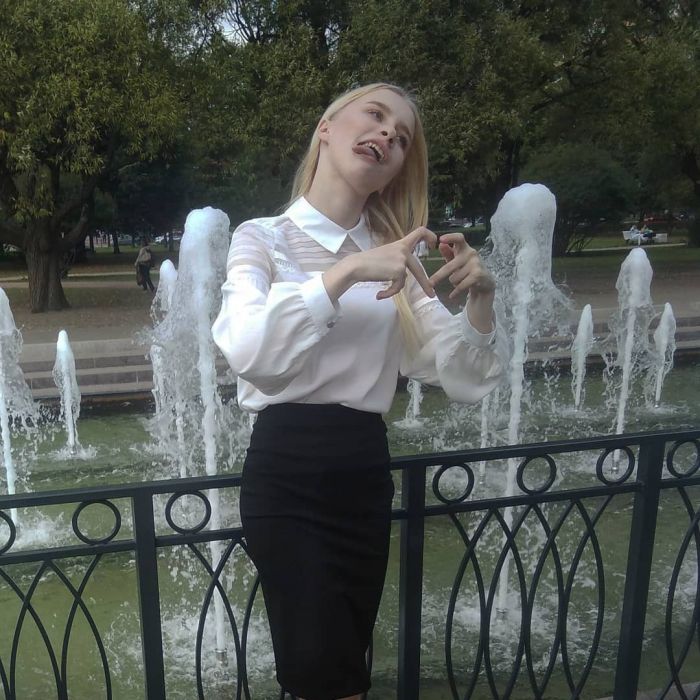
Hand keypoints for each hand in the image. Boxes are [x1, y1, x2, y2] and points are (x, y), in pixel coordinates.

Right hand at [323, 227, 437, 301]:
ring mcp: (402, 260)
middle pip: (418, 268)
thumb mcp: (385, 255)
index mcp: (400, 244)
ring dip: (394, 288)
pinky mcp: (399, 270)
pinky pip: (398, 287)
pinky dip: (390, 292)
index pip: (419, 232)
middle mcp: (403, 250)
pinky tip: (379, 293)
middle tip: (431, 294)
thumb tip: (402, 272)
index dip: (430, 235)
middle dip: (425, 284)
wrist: (356, 266)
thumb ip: (397, 258)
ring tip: (382, 292)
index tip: (433, 243)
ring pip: (404, 280)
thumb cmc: (367, 262)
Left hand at [428, 232, 494, 299]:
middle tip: (429, 284)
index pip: (459, 238)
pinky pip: (461, 285)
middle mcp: (471, 253)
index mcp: (465, 248)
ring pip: (454, 278)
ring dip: (454, 283)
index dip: (450, 237)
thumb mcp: (457, 260)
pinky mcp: (478, 274)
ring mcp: (476, 264)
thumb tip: (441, 245)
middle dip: (438, 276)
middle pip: (450, 266)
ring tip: (460, 281)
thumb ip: (448, 253)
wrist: (485, 282)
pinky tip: (452, 295)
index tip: (441, 239)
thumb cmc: (467, 269)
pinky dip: (455, 292)